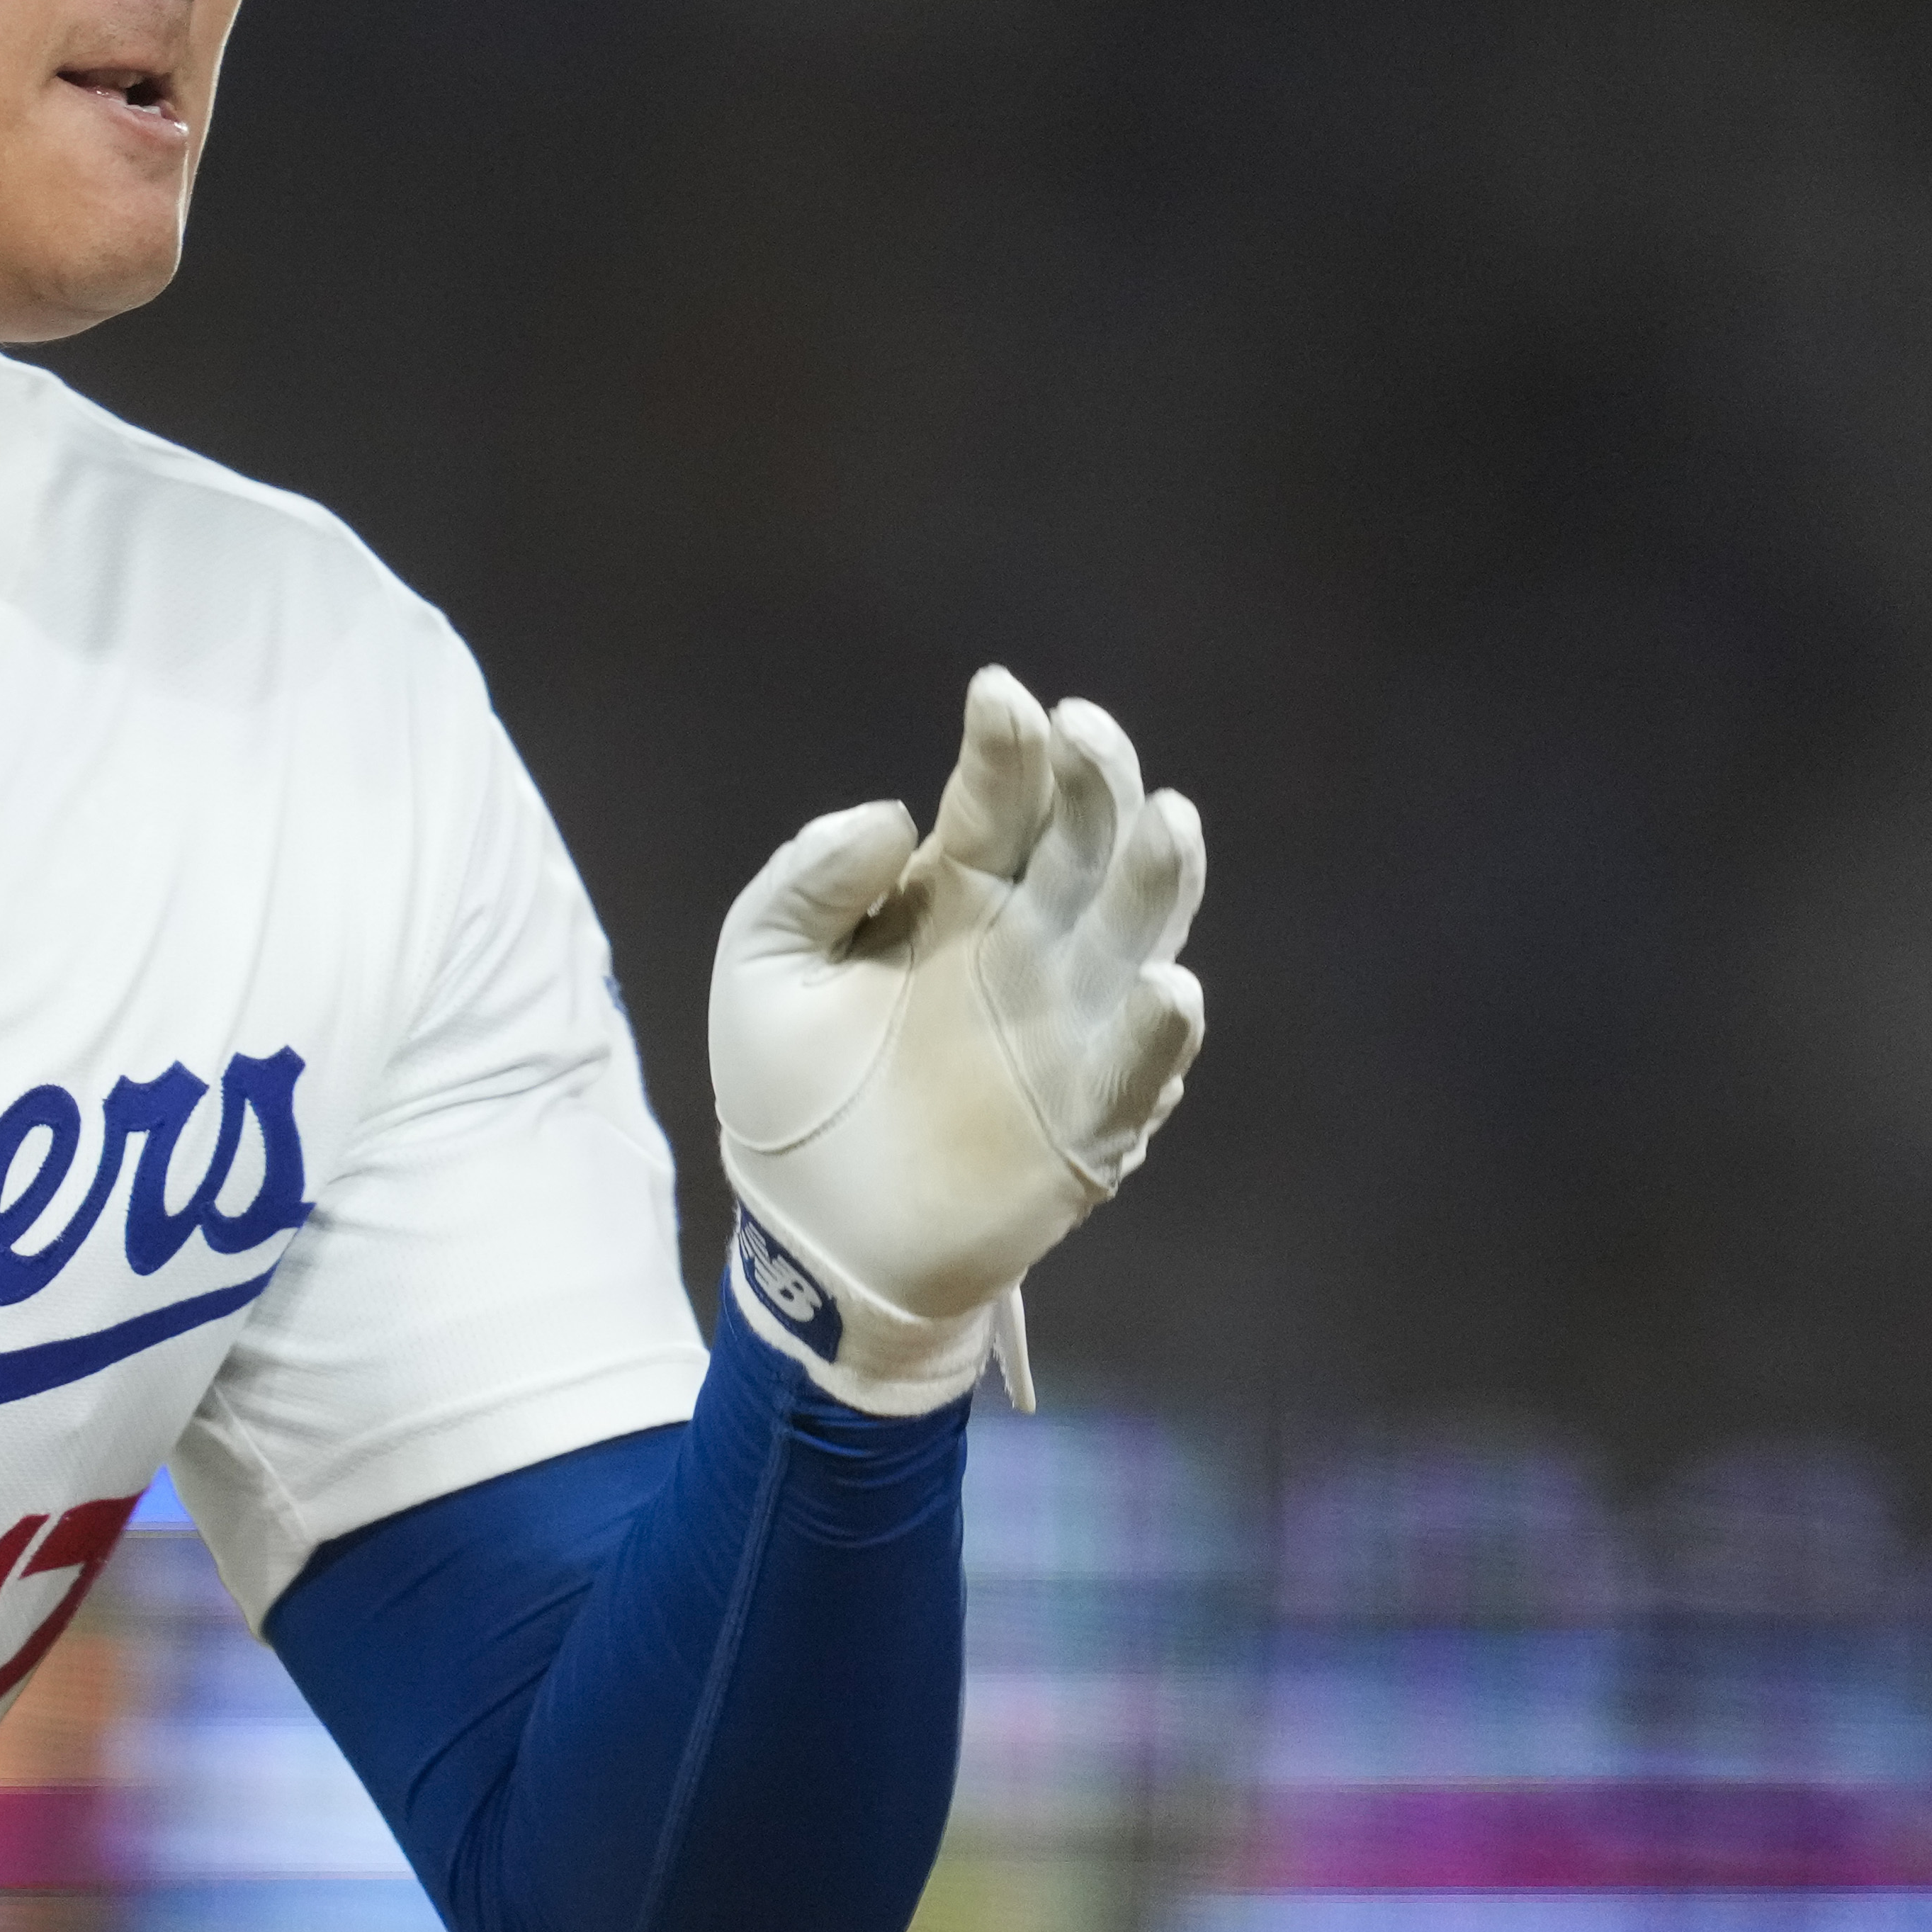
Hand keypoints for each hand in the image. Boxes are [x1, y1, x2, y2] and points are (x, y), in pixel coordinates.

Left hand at [708, 667, 1208, 1410]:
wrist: (810, 1235)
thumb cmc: (789, 1095)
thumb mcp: (762, 968)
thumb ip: (807, 882)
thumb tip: (892, 815)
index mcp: (953, 896)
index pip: (997, 803)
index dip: (1007, 748)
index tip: (1000, 695)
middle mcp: (1028, 945)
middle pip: (1083, 847)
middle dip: (1096, 786)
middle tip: (1088, 732)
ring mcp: (1068, 1028)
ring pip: (1132, 935)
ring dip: (1157, 880)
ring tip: (1169, 820)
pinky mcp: (1089, 1119)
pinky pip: (1137, 1069)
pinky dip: (1159, 1032)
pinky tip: (1168, 985)